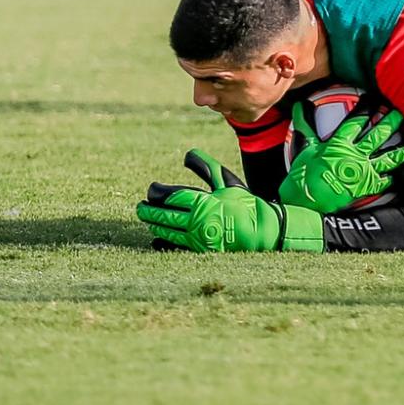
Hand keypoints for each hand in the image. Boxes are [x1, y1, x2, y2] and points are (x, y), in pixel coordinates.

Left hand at [136, 150, 322, 252]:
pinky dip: (165, 243)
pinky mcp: (201, 251)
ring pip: (169, 232)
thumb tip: (188, 154)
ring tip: (147, 220)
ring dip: (155, 225)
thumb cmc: (244, 203)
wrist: (263, 231)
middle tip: (140, 207)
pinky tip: (156, 239)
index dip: (159, 194)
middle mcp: (198, 223)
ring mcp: (199, 239)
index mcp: (203, 204)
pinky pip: (177, 247)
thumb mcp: (226, 182)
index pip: (173, 198)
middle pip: (167, 216)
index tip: (151, 190)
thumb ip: (206, 168)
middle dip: (151, 211)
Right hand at [279, 104, 403, 213]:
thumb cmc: (302, 177)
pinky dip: (390, 177)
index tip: (375, 99)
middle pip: (379, 135)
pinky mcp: (365, 188)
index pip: (357, 121)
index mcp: (340, 144)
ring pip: (390, 158)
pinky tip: (396, 175)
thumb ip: (305, 124)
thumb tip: (301, 105)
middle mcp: (355, 156)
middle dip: (391, 122)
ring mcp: (363, 172)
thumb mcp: (304, 148)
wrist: (306, 204)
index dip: (367, 108)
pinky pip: (384, 181)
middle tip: (400, 113)